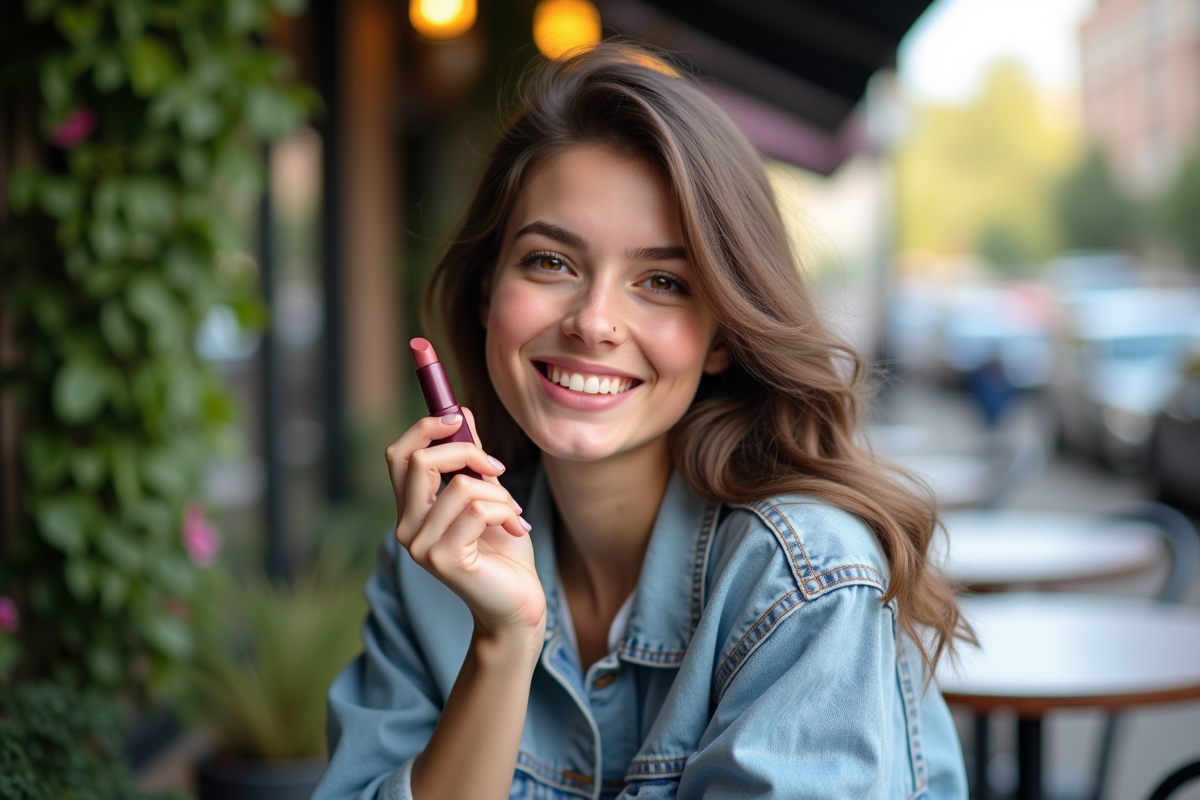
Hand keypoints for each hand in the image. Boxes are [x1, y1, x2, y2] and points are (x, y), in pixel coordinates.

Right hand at [385, 410, 545, 645]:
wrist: (519, 603)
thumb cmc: (504, 551)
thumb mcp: (489, 495)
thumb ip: (471, 461)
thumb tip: (460, 413)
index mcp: (412, 510)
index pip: (398, 456)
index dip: (424, 428)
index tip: (457, 416)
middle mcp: (407, 527)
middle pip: (418, 461)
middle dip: (466, 451)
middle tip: (498, 467)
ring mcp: (421, 546)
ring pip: (460, 486)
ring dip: (500, 493)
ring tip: (513, 513)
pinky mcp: (443, 560)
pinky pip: (477, 509)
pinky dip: (505, 511)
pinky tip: (515, 528)